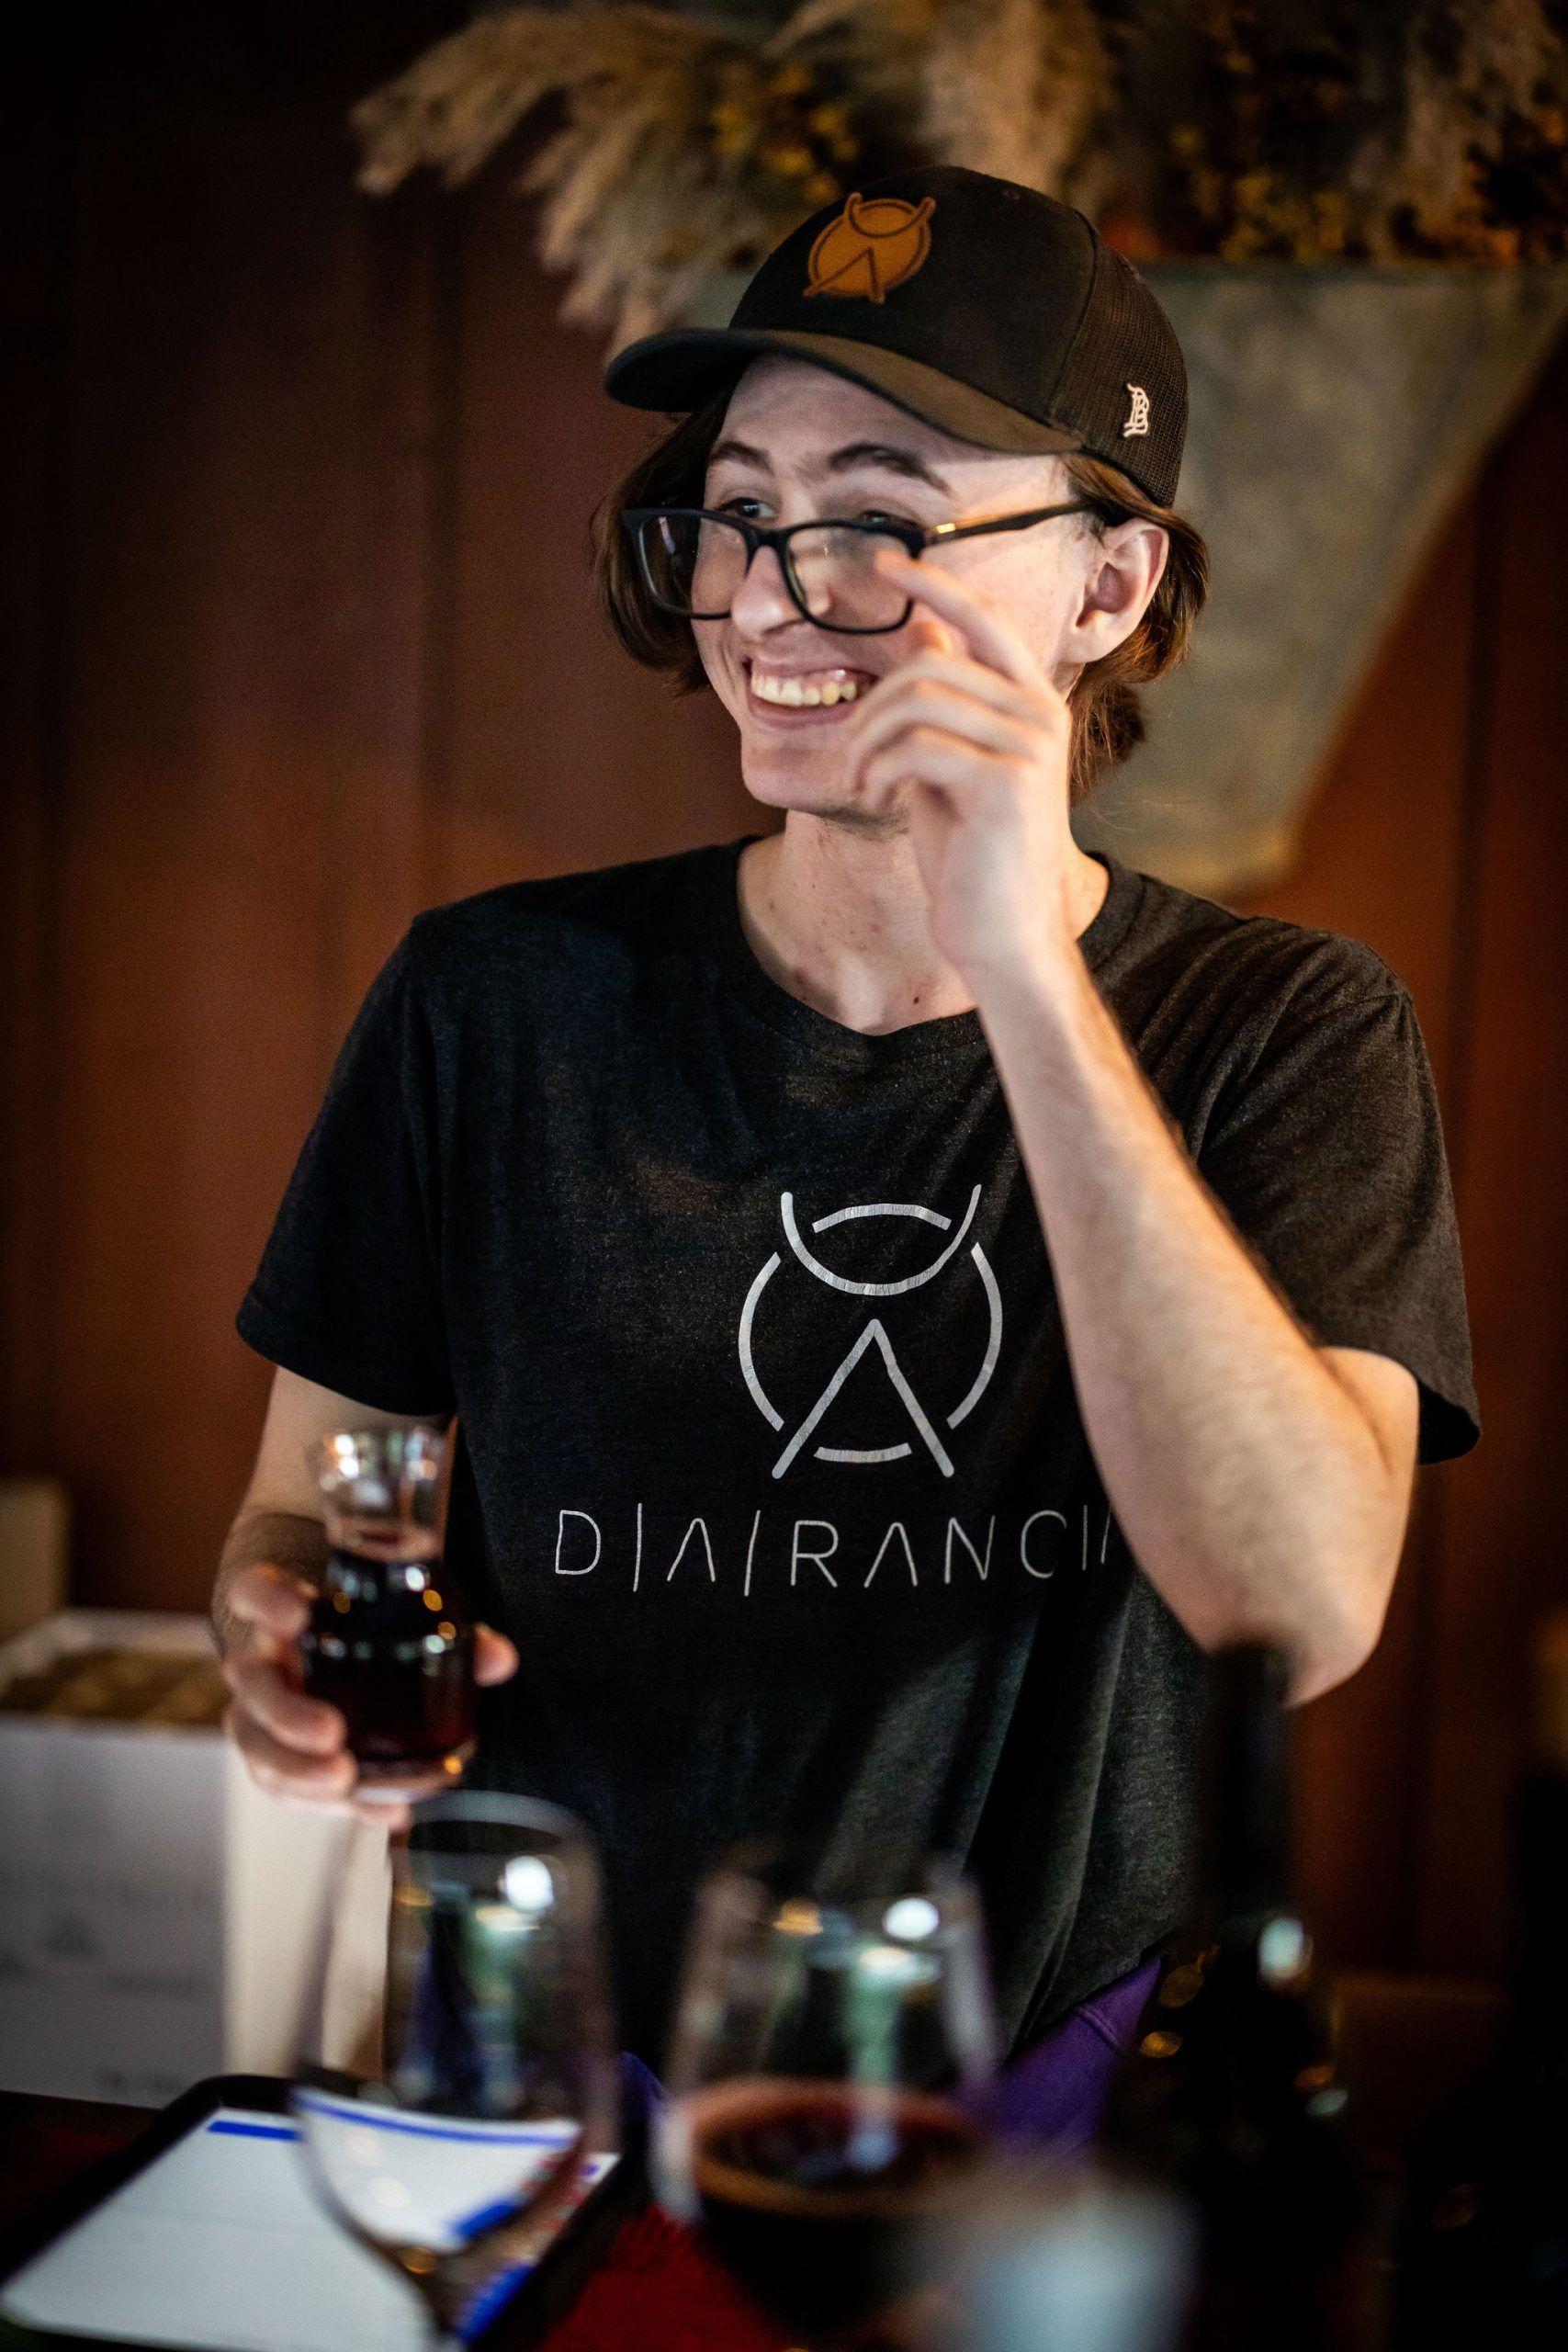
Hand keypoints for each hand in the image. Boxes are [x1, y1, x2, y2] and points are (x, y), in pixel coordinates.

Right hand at [219, 1562, 518, 1832]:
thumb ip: (455, 1634)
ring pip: (256, 1743)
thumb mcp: (408, 1624)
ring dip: (296, 1769)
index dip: (267, 1601)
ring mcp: (261, 1714)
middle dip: (287, 1713)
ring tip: (344, 1782)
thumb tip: (498, 1659)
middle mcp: (264, 1662)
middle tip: (332, 1733)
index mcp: (287, 1614)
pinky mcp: (275, 1759)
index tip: (298, 1615)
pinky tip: (382, 1811)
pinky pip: (285, 1786)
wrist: (329, 1664)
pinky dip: (333, 1805)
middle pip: (251, 1683)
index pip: (254, 1591)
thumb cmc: (369, 1635)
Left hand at [843, 546, 1079, 987]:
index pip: (984, 618)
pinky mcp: (1006, 783)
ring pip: (917, 699)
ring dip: (868, 743)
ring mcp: (1030, 747)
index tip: (885, 562)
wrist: (1003, 935)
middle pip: (930, 661)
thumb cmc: (972, 855)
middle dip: (871, 707)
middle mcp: (1040, 715)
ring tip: (863, 784)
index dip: (935, 583)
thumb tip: (922, 626)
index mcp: (1032, 703)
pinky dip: (879, 771)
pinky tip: (879, 801)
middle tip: (854, 759)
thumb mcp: (948, 764)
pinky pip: (916, 746)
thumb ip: (943, 699)